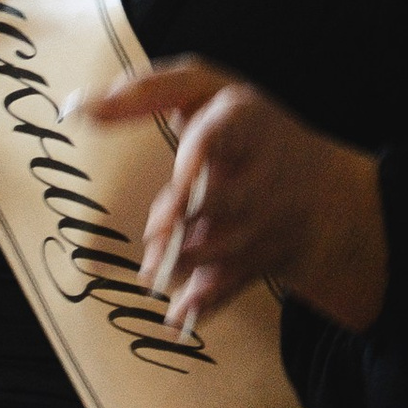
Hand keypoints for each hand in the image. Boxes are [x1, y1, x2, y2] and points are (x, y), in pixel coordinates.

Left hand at [76, 57, 385, 335]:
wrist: (331, 195)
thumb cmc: (248, 132)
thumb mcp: (209, 94)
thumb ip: (149, 93)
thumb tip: (77, 108)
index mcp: (246, 120)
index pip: (219, 135)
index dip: (196, 158)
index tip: (174, 177)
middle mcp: (263, 172)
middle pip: (219, 203)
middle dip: (182, 221)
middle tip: (156, 233)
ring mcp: (269, 222)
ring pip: (218, 250)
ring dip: (180, 262)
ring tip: (154, 266)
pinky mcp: (266, 261)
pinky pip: (231, 286)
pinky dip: (202, 303)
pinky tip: (177, 314)